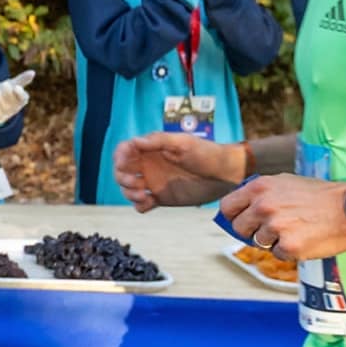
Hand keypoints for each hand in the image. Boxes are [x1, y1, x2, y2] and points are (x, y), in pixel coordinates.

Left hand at [0, 69, 35, 123]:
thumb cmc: (5, 90)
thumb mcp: (13, 84)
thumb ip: (22, 79)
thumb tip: (33, 72)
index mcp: (21, 100)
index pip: (24, 98)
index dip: (20, 94)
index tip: (16, 87)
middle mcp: (15, 108)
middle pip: (12, 100)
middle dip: (6, 90)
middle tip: (4, 84)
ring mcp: (7, 114)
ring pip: (3, 105)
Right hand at [113, 132, 249, 211]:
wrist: (226, 175)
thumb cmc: (207, 153)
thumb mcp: (183, 143)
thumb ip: (158, 141)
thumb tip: (134, 141)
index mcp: (151, 149)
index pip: (124, 151)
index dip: (119, 157)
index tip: (124, 164)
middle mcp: (149, 165)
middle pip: (121, 171)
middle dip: (123, 178)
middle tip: (136, 183)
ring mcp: (154, 182)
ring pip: (128, 189)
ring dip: (129, 193)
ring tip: (144, 195)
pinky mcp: (161, 198)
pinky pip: (142, 204)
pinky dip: (139, 205)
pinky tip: (149, 203)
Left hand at [219, 172, 345, 262]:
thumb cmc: (321, 195)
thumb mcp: (285, 182)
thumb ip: (261, 194)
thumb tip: (241, 209)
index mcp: (259, 187)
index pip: (228, 207)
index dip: (233, 216)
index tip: (241, 221)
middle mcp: (263, 206)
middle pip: (240, 228)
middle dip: (252, 231)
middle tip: (273, 229)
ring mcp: (275, 227)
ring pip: (260, 242)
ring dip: (274, 240)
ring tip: (296, 229)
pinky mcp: (288, 246)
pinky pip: (278, 254)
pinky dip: (289, 251)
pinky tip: (304, 239)